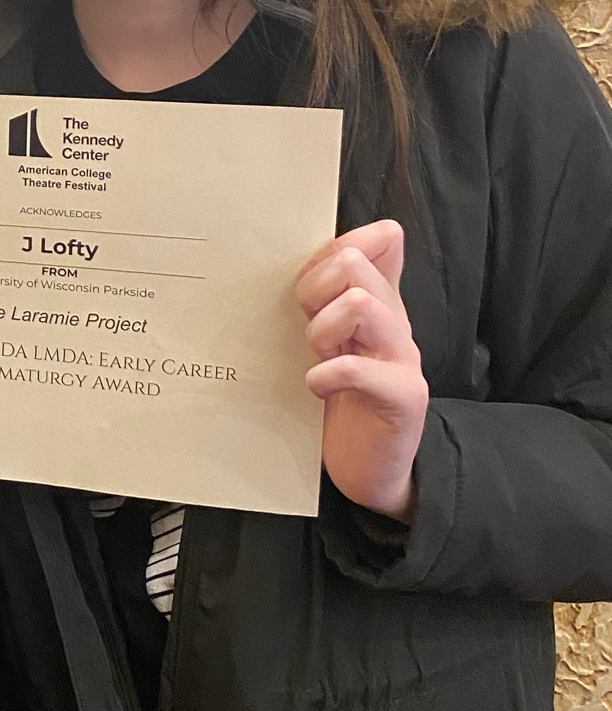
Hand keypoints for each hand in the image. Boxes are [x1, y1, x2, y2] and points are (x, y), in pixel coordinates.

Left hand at [297, 220, 428, 521]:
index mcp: (380, 303)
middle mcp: (395, 322)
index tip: (310, 287)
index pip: (374, 242)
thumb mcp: (336, 339)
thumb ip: (332, 295)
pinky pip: (357, 369)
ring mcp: (402, 357)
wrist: (373, 468)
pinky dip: (326, 375)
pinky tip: (317, 386)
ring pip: (360, 304)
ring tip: (317, 357)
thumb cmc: (345, 402)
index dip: (331, 251)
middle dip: (316, 289)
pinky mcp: (403, 396)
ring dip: (322, 329)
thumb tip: (329, 250)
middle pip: (354, 265)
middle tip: (308, 327)